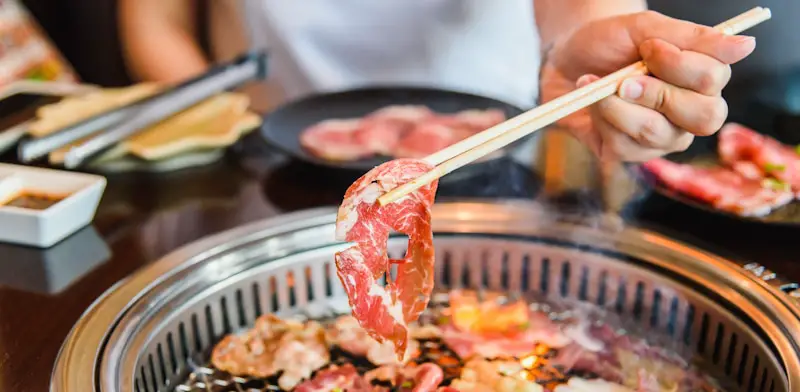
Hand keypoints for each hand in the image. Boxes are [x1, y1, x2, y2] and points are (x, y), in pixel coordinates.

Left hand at [540, 11, 756, 161]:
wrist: (565, 59)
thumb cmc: (610, 42)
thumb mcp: (646, 29)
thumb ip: (692, 38)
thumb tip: (746, 45)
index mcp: (703, 80)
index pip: (714, 80)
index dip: (679, 64)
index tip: (647, 46)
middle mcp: (690, 114)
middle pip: (704, 117)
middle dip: (658, 94)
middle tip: (625, 78)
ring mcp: (662, 139)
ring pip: (655, 132)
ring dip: (618, 104)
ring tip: (595, 83)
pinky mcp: (628, 153)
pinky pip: (622, 145)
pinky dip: (600, 117)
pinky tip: (590, 101)